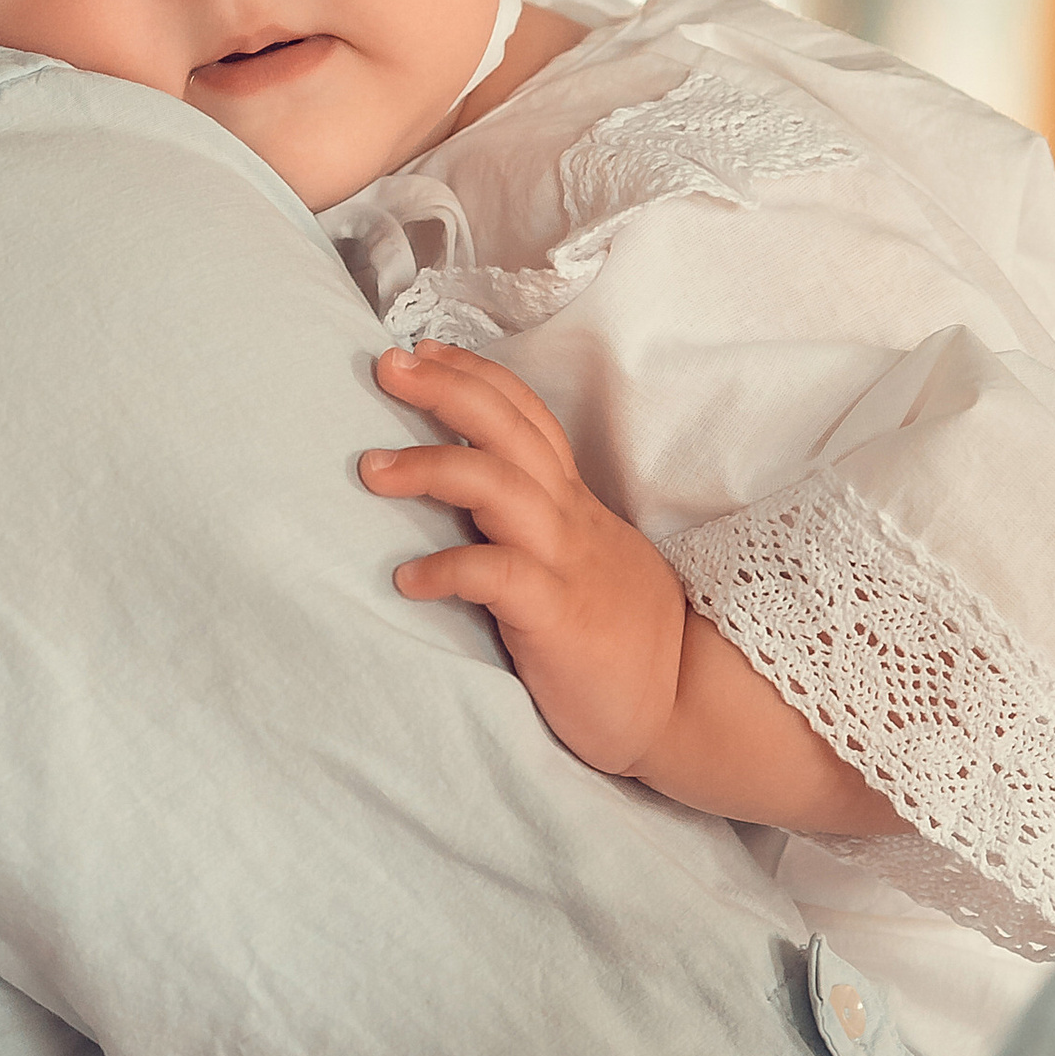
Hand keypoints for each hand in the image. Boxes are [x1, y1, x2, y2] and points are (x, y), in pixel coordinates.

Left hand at [360, 343, 685, 776]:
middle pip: (508, 429)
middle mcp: (568, 518)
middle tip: (386, 366)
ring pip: (500, 486)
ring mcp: (565, 563)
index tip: (421, 352)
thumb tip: (456, 502)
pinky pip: (499, 577)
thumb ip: (527, 526)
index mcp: (570, 502)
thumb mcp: (575, 561)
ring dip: (431, 467)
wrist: (682, 704)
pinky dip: (449, 570)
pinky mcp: (557, 616)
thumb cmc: (615, 636)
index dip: (475, 375)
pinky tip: (407, 581)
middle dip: (447, 389)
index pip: (525, 416)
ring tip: (372, 469)